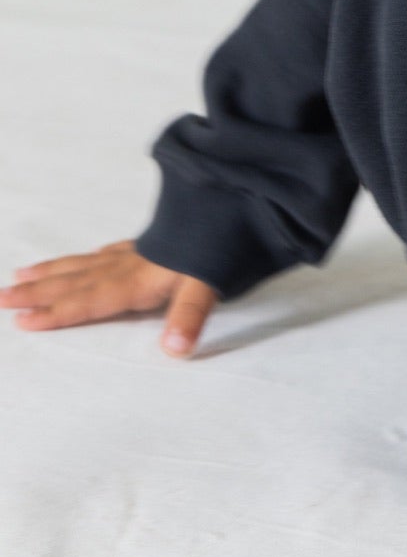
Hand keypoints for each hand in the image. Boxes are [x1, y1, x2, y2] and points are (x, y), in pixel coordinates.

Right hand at [0, 239, 218, 356]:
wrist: (235, 206)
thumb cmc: (220, 249)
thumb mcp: (208, 285)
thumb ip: (189, 317)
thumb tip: (175, 351)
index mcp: (135, 281)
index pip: (87, 301)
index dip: (55, 313)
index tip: (21, 321)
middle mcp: (128, 266)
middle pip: (73, 282)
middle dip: (36, 292)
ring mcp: (137, 253)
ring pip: (83, 264)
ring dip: (52, 272)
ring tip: (20, 274)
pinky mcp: (150, 243)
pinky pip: (105, 252)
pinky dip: (86, 258)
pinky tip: (86, 258)